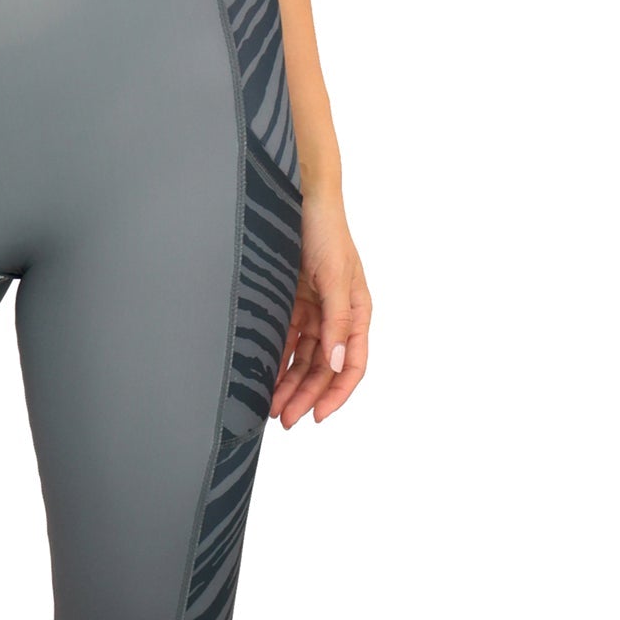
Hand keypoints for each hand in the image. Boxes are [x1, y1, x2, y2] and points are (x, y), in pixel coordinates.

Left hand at [272, 188, 370, 427]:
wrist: (300, 199)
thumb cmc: (327, 233)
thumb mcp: (337, 278)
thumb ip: (338, 322)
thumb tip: (337, 363)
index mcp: (356, 314)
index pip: (352, 364)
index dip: (337, 393)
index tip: (317, 415)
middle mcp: (336, 318)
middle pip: (323, 368)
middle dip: (305, 395)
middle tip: (284, 419)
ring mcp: (314, 312)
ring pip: (302, 360)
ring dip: (288, 384)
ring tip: (270, 407)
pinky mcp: (291, 303)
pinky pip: (284, 340)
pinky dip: (275, 360)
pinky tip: (262, 378)